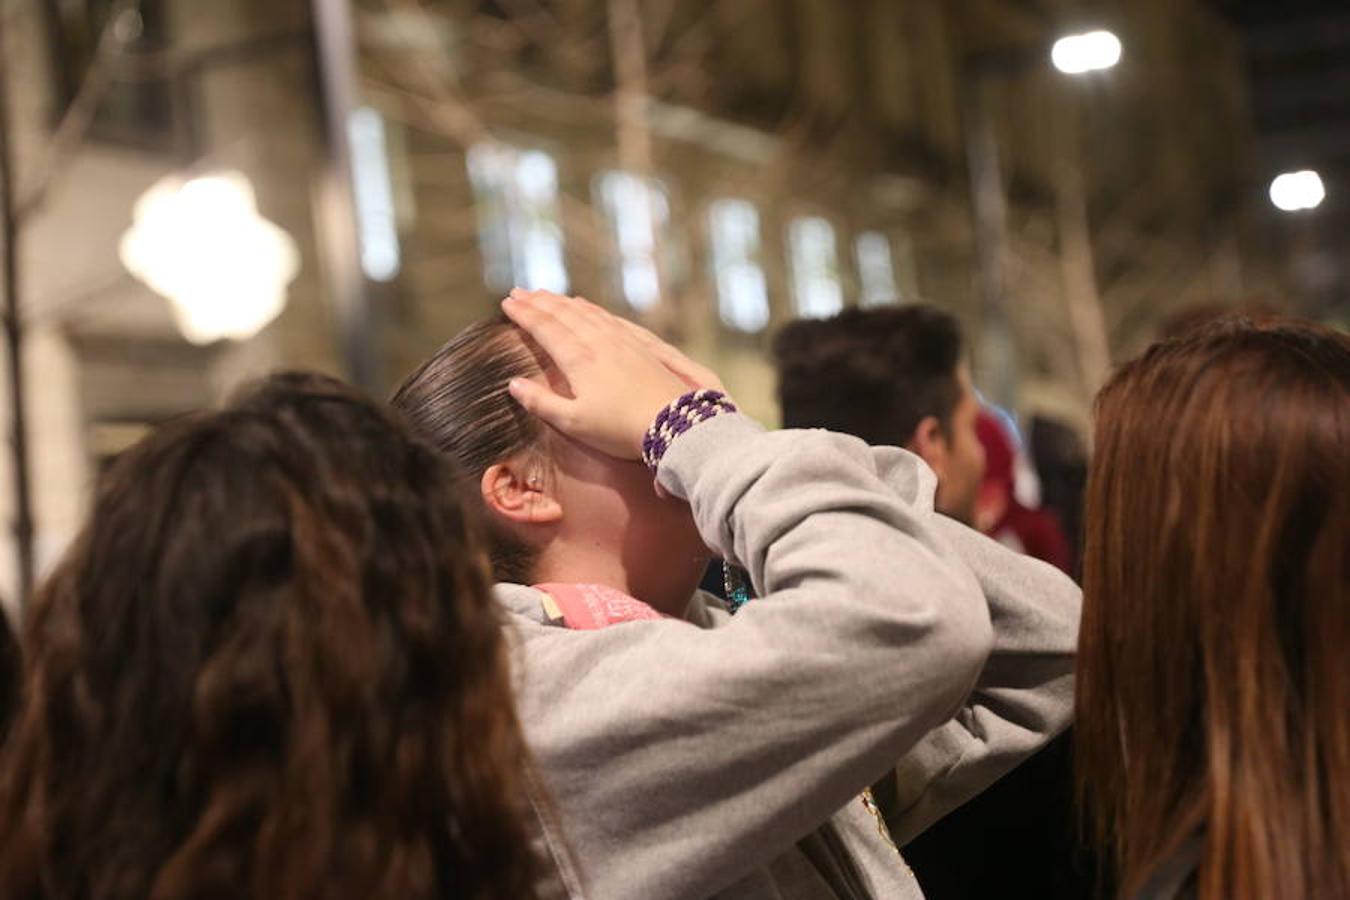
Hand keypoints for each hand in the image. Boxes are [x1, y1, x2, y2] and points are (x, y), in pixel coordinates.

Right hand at [502, 290, 722, 459]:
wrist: (674, 422)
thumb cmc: (620, 429)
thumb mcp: (574, 423)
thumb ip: (541, 402)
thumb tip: (513, 384)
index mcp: (577, 359)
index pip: (545, 329)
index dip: (524, 315)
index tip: (507, 303)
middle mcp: (597, 342)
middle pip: (563, 314)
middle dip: (538, 302)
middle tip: (518, 292)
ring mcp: (621, 340)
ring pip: (585, 312)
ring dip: (562, 301)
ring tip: (545, 294)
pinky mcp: (639, 345)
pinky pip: (607, 317)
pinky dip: (590, 307)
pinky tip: (585, 305)